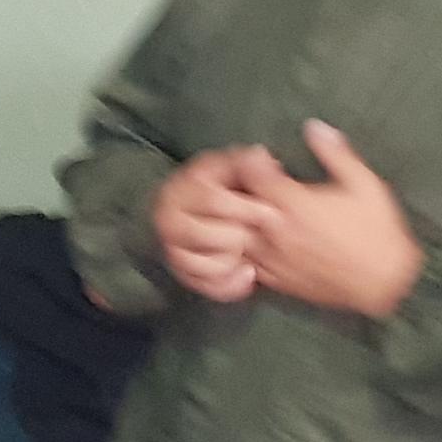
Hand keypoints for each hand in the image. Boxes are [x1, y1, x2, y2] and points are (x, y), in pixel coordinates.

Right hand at [152, 150, 274, 302]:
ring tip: (247, 251)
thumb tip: (260, 155)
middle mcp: (169, 219)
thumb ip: (248, 162)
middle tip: (259, 232)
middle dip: (239, 236)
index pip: (212, 201)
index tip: (272, 214)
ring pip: (205, 264)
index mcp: (182, 188)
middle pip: (207, 236)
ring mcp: (173, 248)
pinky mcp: (182, 272)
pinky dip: (230, 284)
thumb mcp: (235, 168)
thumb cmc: (225, 186)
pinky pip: (206, 286)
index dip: (245, 209)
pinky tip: (247, 274)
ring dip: (233, 259)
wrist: (206, 212)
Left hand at [226, 123, 425, 319]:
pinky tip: (255, 238)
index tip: (259, 156)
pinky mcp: (275, 280)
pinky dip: (243, 248)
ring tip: (247, 209)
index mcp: (294, 204)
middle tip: (245, 179)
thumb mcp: (365, 183)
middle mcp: (275, 232)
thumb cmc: (378, 231)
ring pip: (234, 236)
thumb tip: (314, 126)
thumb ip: (336, 153)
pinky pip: (244, 261)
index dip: (251, 160)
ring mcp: (272, 258)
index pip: (252, 174)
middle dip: (236, 187)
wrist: (384, 283)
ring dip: (235, 219)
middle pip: (234, 205)